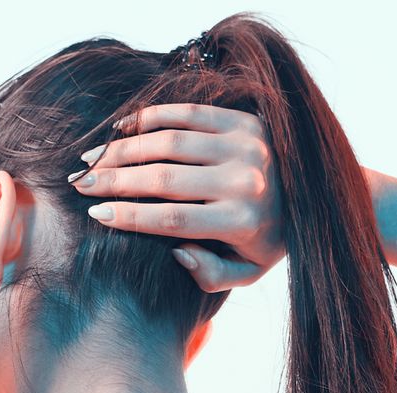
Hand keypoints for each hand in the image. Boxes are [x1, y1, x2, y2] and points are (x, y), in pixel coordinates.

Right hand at [69, 103, 285, 291]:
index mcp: (243, 221)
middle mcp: (245, 180)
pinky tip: (120, 130)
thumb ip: (211, 275)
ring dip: (123, 149)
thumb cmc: (271, 238)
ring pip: (170, 142)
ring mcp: (246, 144)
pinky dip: (150, 118)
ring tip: (90, 159)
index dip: (130, 216)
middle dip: (114, 181)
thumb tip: (175, 253)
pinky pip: (188, 113)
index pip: (173, 219)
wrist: (319, 190)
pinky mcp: (244, 119)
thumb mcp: (248, 271)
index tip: (96, 214)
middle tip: (78, 184)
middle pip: (164, 178)